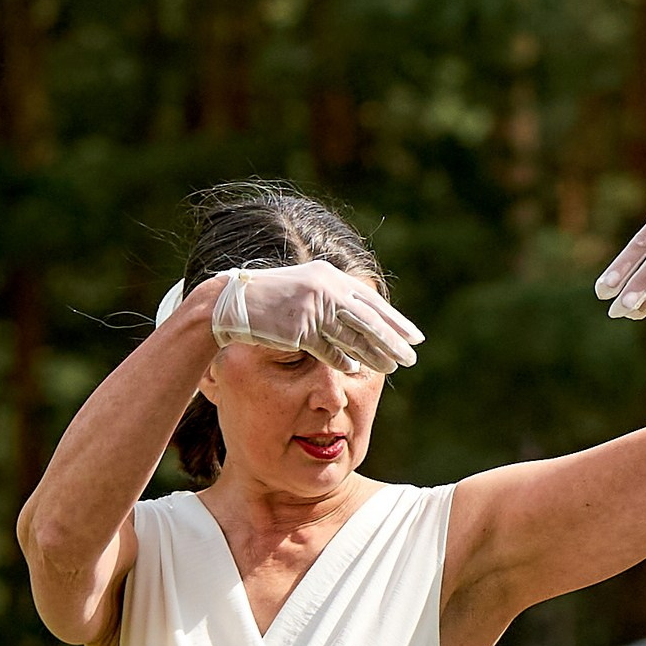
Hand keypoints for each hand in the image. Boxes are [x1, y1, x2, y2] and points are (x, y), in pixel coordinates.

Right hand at [209, 263, 423, 374]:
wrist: (231, 303)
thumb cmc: (269, 302)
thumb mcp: (305, 292)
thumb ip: (332, 301)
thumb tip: (360, 319)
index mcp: (329, 275)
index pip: (370, 300)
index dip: (394, 320)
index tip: (414, 335)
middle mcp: (324, 286)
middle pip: (368, 318)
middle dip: (393, 339)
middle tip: (412, 357)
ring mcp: (312, 305)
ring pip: (352, 334)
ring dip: (374, 354)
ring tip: (392, 368)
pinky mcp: (299, 326)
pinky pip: (327, 347)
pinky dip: (341, 360)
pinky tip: (355, 370)